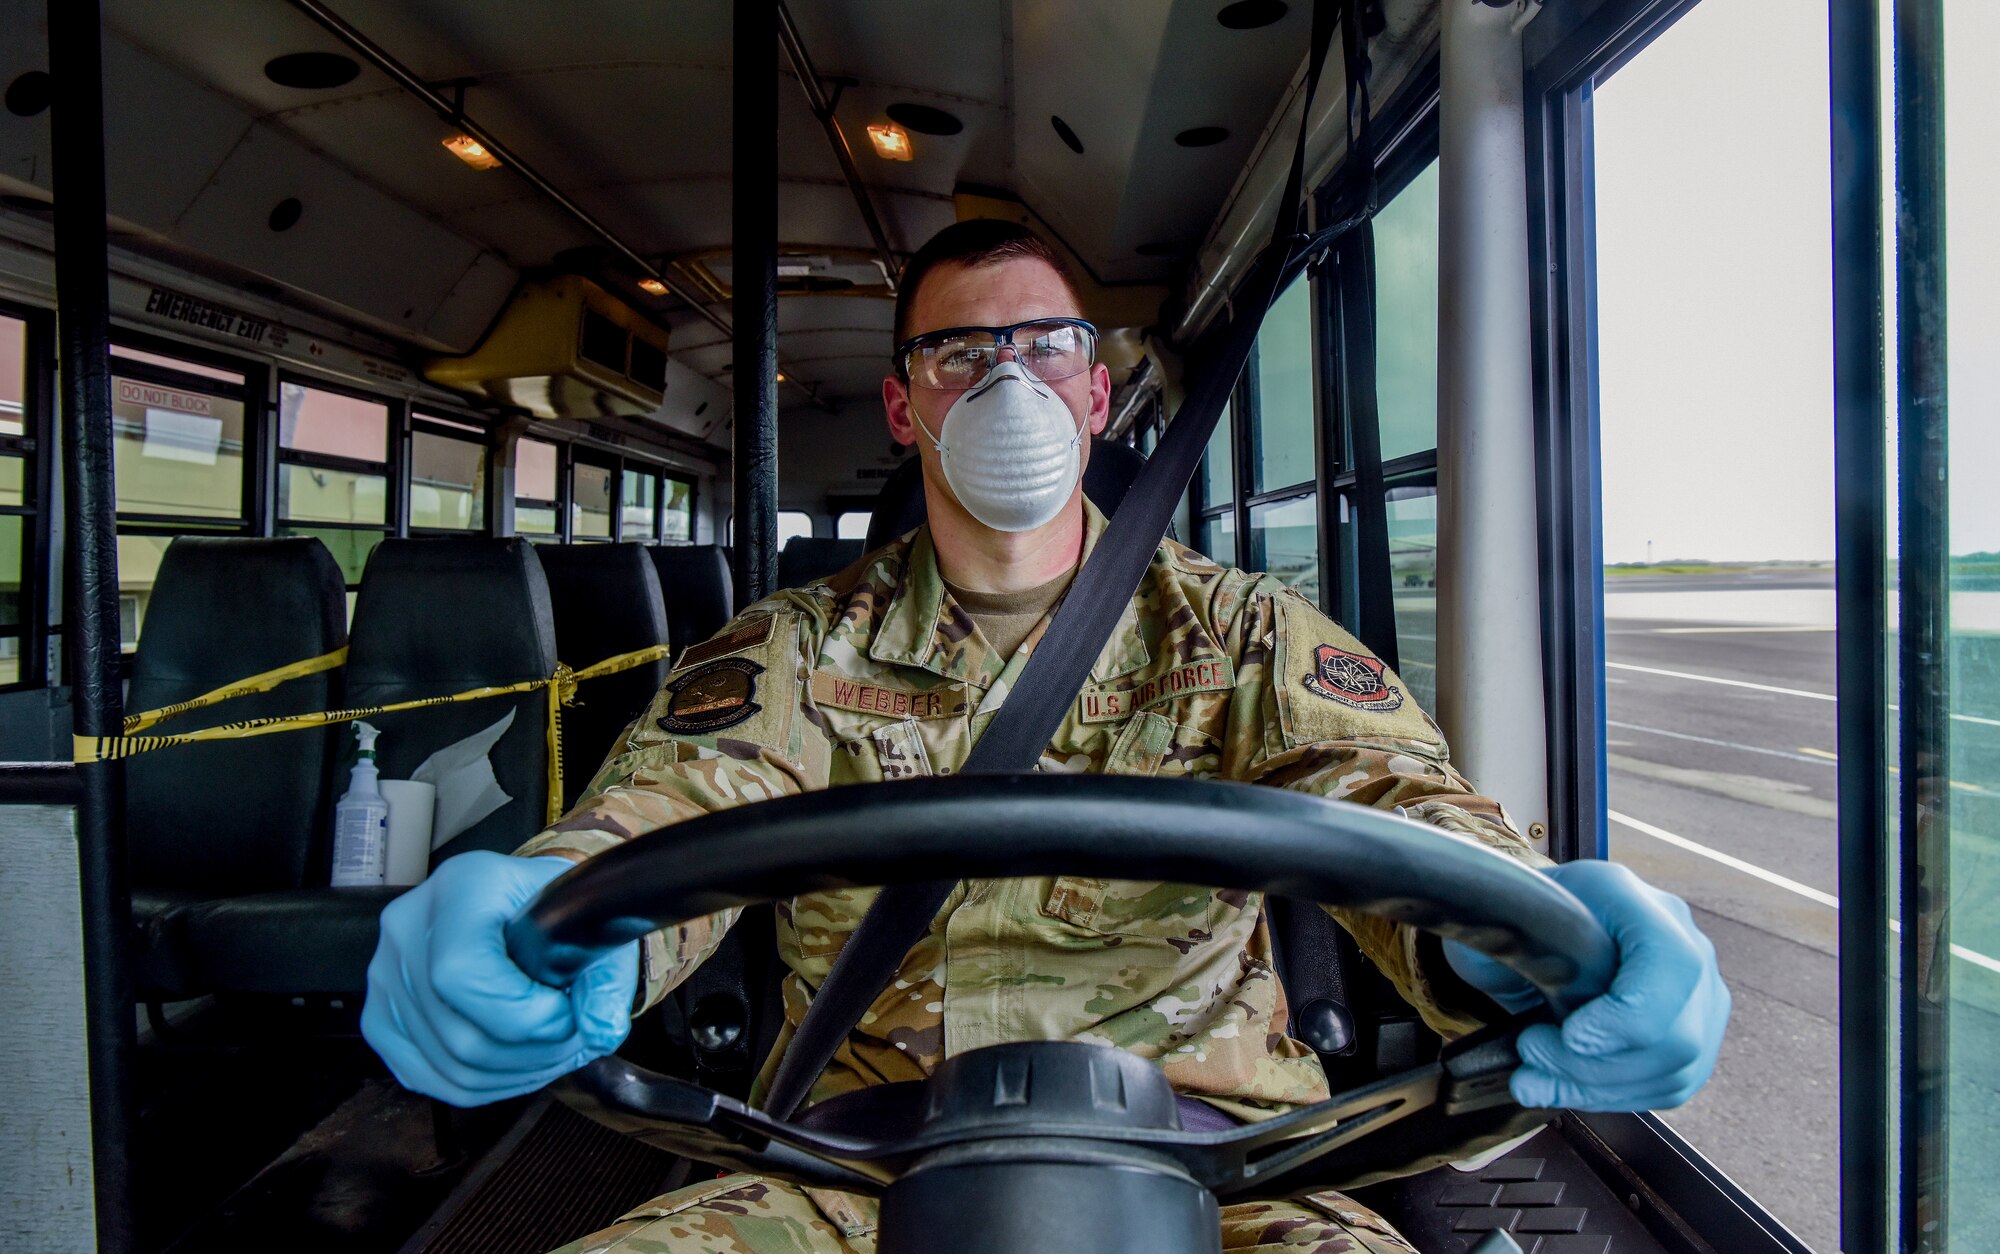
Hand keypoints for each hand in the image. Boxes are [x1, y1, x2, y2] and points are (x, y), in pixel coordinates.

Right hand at [362, 851, 638, 1105]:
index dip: (525, 1015)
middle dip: (537, 1053)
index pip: (463, 974)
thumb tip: (599, 1028)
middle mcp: (409, 929)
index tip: (568, 1012)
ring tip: (554, 1048)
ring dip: (518, 1073)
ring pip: (451, 1067)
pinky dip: (486, 1084)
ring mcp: (386, 977)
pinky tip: (519, 1060)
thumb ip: (606, 973)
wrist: (512, 902)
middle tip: (575, 1037)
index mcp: (461, 889)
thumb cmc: (548, 907)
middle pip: (462, 1036)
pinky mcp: (381, 1019)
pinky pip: (432, 1079)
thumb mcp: (592, 920)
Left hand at [1443, 859, 1729, 1111]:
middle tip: (1530, 1054)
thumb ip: (1502, 946)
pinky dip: (1611, 1097)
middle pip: (1675, 1035)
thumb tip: (1503, 983)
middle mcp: (1687, 944)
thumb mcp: (1503, 917)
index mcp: (1638, 902)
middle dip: (1593, 1066)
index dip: (1628, 1016)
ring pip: (1673, 1070)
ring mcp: (1700, 992)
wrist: (1550, 922)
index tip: (1569, 1036)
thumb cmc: (1529, 916)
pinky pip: (1669, 1086)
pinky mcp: (1696, 1035)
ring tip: (1534, 1080)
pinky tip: (1563, 1087)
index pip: (1672, 965)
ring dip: (1596, 1090)